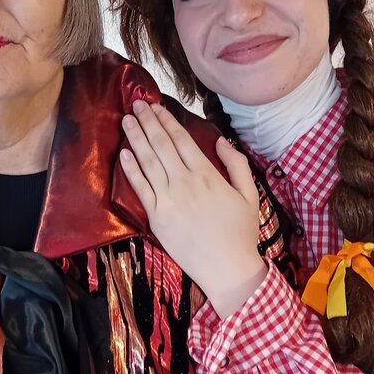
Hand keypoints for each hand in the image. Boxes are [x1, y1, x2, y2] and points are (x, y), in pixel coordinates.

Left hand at [120, 100, 267, 317]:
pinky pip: (141, 188)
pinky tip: (123, 154)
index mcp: (208, 175)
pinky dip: (131, 170)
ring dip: (136, 139)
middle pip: (161, 145)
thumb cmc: (241, 233)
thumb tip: (220, 140)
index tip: (156, 107)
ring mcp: (169, 200)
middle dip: (148, 122)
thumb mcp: (250, 194)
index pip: (181, 140)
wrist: (228, 268)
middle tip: (137, 104)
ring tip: (127, 120)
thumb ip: (236, 164)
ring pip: (148, 162)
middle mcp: (185, 183)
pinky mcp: (157, 217)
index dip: (166, 121)